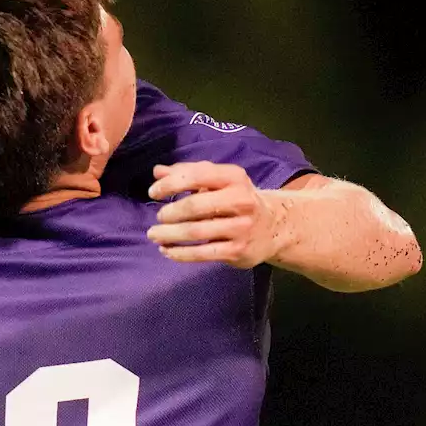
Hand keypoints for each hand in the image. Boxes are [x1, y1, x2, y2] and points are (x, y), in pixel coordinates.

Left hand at [146, 162, 287, 267]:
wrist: (273, 227)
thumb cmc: (235, 198)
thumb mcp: (216, 180)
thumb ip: (187, 173)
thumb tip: (157, 172)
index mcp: (233, 177)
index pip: (197, 176)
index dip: (170, 184)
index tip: (153, 193)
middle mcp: (241, 201)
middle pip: (195, 206)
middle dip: (170, 213)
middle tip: (158, 217)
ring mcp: (241, 228)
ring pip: (196, 232)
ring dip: (169, 234)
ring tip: (154, 234)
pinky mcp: (239, 251)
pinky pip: (203, 253)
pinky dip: (180, 253)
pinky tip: (166, 250)